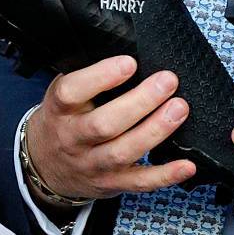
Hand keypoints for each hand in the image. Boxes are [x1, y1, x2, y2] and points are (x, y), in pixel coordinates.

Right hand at [27, 55, 195, 201]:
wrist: (46, 166)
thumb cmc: (65, 119)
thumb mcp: (64, 94)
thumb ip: (89, 78)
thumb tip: (130, 51)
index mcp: (60, 109)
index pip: (72, 92)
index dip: (100, 77)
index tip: (130, 62)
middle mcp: (73, 139)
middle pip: (104, 124)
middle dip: (140, 102)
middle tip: (167, 81)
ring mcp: (92, 164)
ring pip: (122, 152)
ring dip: (155, 131)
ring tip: (179, 109)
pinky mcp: (111, 184)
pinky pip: (139, 183)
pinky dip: (165, 175)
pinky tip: (187, 165)